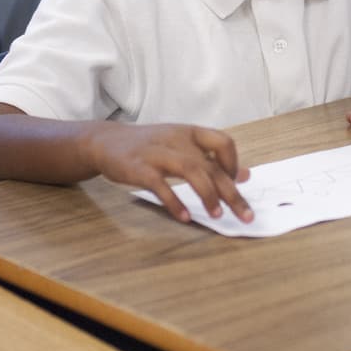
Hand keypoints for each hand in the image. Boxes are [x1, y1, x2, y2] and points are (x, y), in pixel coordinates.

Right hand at [84, 122, 251, 222]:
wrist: (105, 141)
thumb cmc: (149, 146)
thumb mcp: (181, 145)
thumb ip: (211, 159)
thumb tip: (245, 175)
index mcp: (190, 133)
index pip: (223, 142)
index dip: (234, 164)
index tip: (237, 185)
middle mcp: (177, 140)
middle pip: (211, 164)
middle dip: (231, 192)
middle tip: (245, 215)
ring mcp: (158, 153)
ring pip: (191, 170)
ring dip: (208, 195)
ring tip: (217, 216)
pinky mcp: (139, 168)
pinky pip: (160, 185)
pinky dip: (174, 202)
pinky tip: (184, 217)